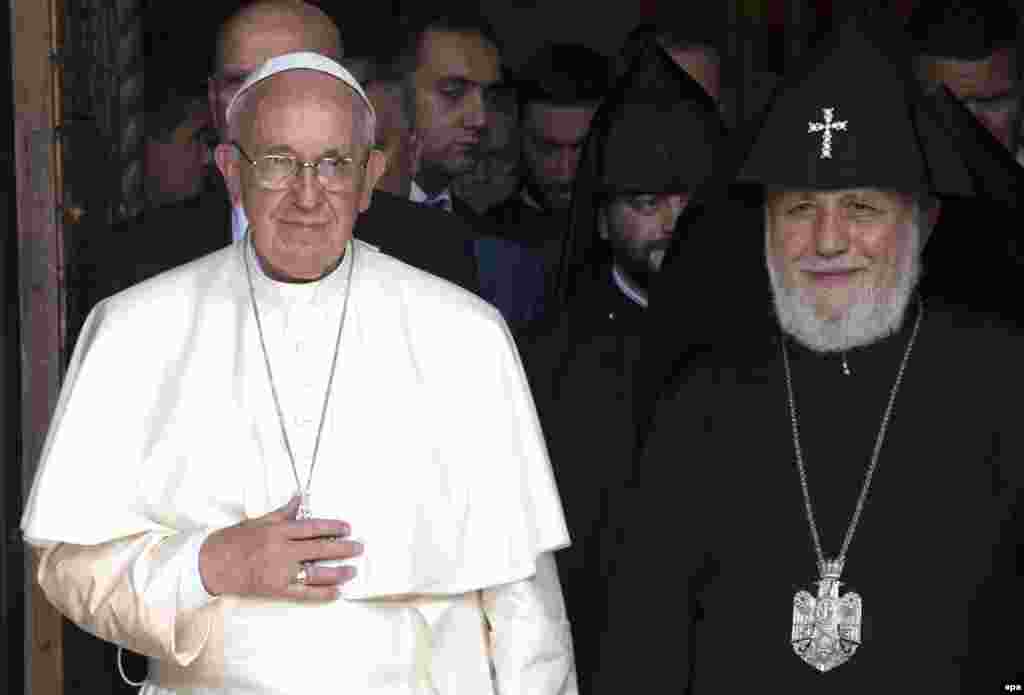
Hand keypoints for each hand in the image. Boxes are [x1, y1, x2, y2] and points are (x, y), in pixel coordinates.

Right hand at [199, 496, 361, 600]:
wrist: (209, 565)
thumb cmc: (232, 541)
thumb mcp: (258, 521)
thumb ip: (283, 513)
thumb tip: (299, 498)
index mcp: (278, 531)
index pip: (312, 527)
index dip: (332, 528)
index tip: (347, 528)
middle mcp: (281, 550)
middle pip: (319, 549)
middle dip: (342, 548)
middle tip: (359, 547)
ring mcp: (279, 571)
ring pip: (315, 572)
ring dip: (337, 572)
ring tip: (352, 570)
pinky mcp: (275, 589)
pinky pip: (303, 593)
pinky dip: (321, 593)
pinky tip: (336, 592)